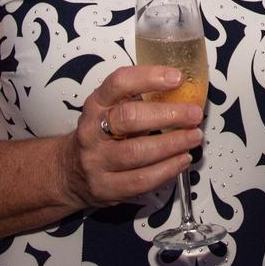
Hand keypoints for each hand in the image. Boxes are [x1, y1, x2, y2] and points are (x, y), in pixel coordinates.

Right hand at [58, 65, 202, 209]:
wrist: (71, 170)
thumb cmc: (101, 133)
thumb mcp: (110, 108)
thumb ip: (140, 99)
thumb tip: (184, 92)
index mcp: (97, 103)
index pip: (119, 83)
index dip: (149, 77)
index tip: (177, 78)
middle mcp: (93, 130)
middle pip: (130, 118)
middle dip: (168, 115)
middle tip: (193, 114)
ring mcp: (96, 161)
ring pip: (137, 153)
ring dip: (173, 144)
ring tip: (193, 137)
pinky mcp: (105, 188)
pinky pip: (141, 181)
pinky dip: (167, 170)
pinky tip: (182, 159)